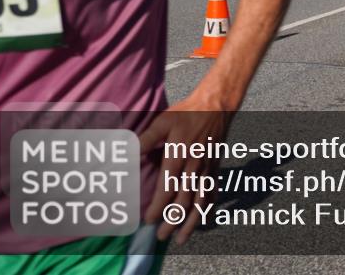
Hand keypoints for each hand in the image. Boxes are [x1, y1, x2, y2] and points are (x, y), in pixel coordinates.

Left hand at [140, 94, 232, 244]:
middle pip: (184, 201)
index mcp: (179, 157)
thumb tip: (128, 154)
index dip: (158, 207)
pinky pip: (213, 193)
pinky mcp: (215, 168)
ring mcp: (207, 169)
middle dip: (172, 222)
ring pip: (200, 202)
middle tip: (161, 236)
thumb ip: (146, 140)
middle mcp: (194, 168)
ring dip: (191, 222)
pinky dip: (208, 208)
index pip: (167, 189)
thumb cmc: (186, 114)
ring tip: (181, 238)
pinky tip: (202, 219)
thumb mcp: (162, 122)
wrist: (216, 106)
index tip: (148, 221)